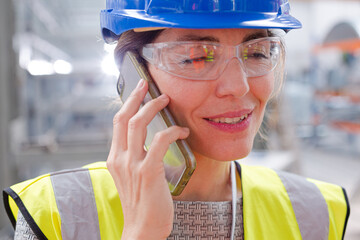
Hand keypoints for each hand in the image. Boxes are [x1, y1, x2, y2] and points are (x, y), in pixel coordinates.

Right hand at [107, 79, 189, 239]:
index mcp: (115, 157)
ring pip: (138, 124)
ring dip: (154, 107)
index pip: (117, 122)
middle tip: (150, 85)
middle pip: (124, 117)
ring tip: (167, 101)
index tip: (138, 89)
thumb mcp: (131, 175)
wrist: (142, 228)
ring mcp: (132, 165)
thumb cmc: (142, 202)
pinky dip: (172, 131)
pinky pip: (159, 141)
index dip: (127, 102)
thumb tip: (149, 138)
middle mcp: (119, 158)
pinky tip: (183, 132)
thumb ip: (135, 156)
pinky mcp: (147, 172)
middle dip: (138, 97)